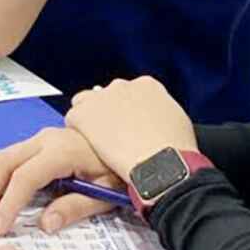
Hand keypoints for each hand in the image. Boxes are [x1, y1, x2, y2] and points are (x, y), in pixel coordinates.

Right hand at [0, 127, 120, 235]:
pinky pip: (9, 158)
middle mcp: (45, 140)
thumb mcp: (106, 192)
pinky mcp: (39, 144)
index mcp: (62, 151)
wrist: (138, 144)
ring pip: (1, 158)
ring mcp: (40, 140)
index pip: (26, 177)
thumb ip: (75, 207)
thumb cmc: (123, 169)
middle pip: (3, 163)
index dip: (9, 203)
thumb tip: (45, 225)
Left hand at [65, 76, 197, 181]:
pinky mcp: (84, 113)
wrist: (161, 164)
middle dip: (107, 112)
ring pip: (85, 103)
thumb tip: (153, 121)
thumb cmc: (175, 150)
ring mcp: (101, 98)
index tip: (126, 124)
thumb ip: (159, 113)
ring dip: (90, 119)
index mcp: (148, 86)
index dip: (125, 110)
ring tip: (98, 142)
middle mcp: (123, 86)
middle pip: (106, 95)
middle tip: (112, 135)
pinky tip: (88, 147)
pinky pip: (73, 119)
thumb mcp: (176, 122)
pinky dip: (78, 132)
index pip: (128, 92)